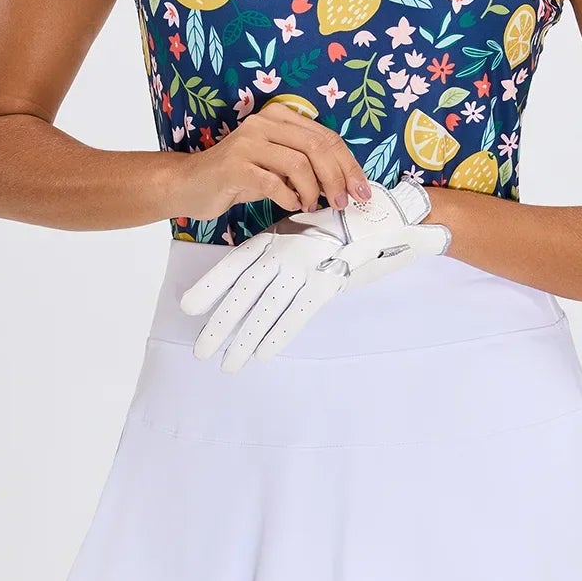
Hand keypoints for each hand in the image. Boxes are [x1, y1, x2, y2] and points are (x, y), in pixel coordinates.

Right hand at [167, 104, 371, 222]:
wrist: (192, 183)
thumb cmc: (239, 176)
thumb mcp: (277, 164)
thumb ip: (307, 165)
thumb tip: (345, 184)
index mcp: (279, 117)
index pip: (326, 136)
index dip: (348, 164)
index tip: (360, 188)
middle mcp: (264, 124)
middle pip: (316, 147)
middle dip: (337, 178)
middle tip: (343, 201)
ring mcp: (247, 143)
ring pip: (298, 163)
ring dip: (313, 190)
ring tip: (312, 204)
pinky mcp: (235, 165)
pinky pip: (273, 182)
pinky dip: (289, 197)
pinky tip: (291, 204)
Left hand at [178, 176, 451, 371]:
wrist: (394, 217)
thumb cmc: (350, 226)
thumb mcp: (309, 233)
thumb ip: (286, 255)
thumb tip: (263, 283)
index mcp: (280, 236)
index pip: (237, 264)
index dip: (211, 286)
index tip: (187, 307)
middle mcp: (287, 250)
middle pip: (244, 291)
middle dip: (221, 322)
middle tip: (200, 350)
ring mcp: (307, 265)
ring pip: (267, 307)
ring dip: (245, 338)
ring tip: (226, 363)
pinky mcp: (330, 281)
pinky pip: (299, 312)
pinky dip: (280, 334)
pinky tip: (262, 354)